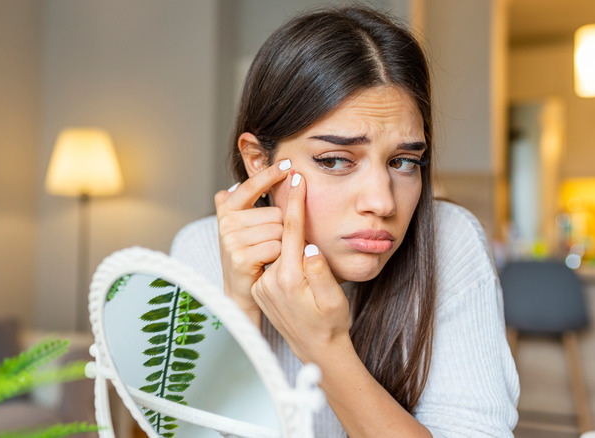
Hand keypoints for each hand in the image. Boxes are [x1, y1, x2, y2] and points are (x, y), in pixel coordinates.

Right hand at [214, 160, 290, 325]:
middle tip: (269, 244)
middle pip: (275, 213)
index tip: (288, 164)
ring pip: (278, 230)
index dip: (269, 174)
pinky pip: (276, 246)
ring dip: (281, 244)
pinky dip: (279, 256)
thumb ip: (248, 200)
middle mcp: (226, 221)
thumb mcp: (246, 225)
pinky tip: (268, 263)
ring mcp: (231, 239)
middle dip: (281, 228)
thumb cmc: (250, 254)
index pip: (251, 185)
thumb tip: (252, 177)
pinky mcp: (239, 257)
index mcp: (227, 208)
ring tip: (269, 255)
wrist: (241, 292)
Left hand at [251, 172, 351, 363]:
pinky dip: (279, 250)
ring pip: (274, 247)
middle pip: (278, 235)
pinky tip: (289, 249)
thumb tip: (309, 246)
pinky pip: (272, 261)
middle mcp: (271, 281)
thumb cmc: (332, 324)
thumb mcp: (334, 299)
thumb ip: (320, 272)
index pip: (290, 230)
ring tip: (293, 220)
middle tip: (291, 184)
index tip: (296, 178)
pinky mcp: (260, 289)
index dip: (294, 202)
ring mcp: (263, 286)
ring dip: (283, 233)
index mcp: (290, 279)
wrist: (317, 349)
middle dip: (286, 212)